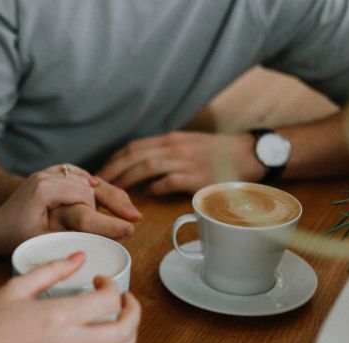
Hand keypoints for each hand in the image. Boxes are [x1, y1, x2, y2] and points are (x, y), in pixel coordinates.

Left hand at [0, 165, 140, 258]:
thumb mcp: (43, 240)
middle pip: (90, 185)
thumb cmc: (15, 238)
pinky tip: (107, 192)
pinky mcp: (50, 175)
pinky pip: (77, 175)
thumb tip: (100, 240)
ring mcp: (48, 173)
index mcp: (44, 189)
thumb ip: (70, 235)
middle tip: (136, 217)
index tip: (127, 228)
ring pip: (86, 179)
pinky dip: (93, 183)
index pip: (85, 197)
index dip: (106, 215)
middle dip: (115, 201)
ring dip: (107, 193)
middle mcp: (46, 175)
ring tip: (128, 209)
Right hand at [0, 253, 140, 342]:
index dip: (112, 285)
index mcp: (60, 315)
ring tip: (123, 325)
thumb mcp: (16, 287)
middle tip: (125, 300)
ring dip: (130, 338)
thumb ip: (51, 270)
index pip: (108, 299)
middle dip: (133, 310)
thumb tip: (79, 257)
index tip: (100, 281)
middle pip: (124, 329)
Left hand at [97, 131, 262, 194]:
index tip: (101, 171)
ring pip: (147, 166)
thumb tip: (141, 169)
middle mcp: (175, 147)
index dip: (114, 159)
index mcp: (170, 140)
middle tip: (98, 184)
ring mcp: (186, 161)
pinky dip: (155, 188)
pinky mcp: (198, 176)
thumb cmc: (218, 154)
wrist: (250, 154)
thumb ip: (166, 154)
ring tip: (115, 192)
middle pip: (135, 155)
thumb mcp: (188, 146)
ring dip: (128, 179)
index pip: (134, 146)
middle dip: (113, 170)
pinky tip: (146, 196)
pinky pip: (169, 181)